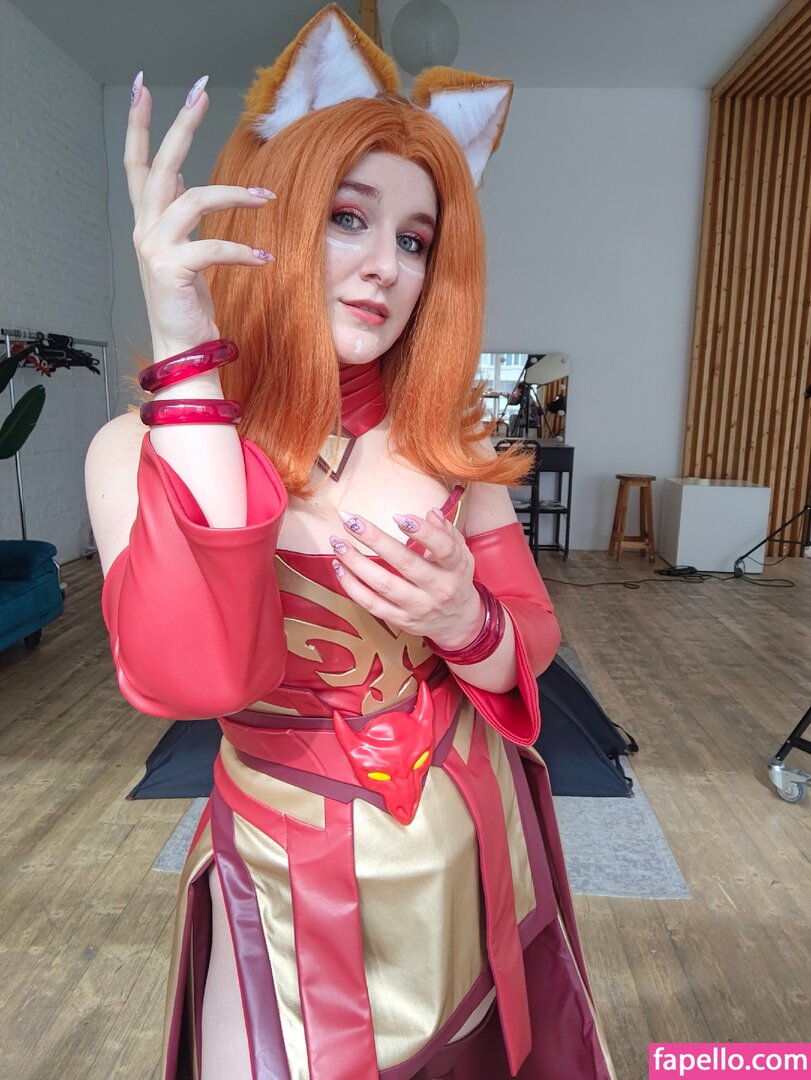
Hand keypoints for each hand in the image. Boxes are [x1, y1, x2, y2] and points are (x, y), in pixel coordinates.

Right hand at [124, 73, 275, 359]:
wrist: (182, 349)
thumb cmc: (188, 304)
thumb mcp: (185, 253)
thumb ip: (183, 219)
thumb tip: (190, 186)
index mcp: (149, 222)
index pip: (139, 165)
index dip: (141, 126)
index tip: (145, 88)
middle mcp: (146, 230)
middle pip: (159, 166)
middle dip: (180, 126)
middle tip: (201, 94)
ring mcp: (155, 249)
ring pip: (192, 200)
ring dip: (234, 194)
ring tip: (268, 197)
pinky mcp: (172, 271)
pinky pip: (211, 247)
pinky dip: (241, 249)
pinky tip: (264, 256)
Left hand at [329, 509, 483, 647]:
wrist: (458, 622)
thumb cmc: (455, 579)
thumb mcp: (461, 554)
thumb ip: (447, 532)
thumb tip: (430, 513)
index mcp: (455, 569)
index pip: (443, 549)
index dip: (422, 532)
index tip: (398, 516)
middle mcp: (438, 589)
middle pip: (405, 563)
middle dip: (375, 539)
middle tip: (350, 520)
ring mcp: (418, 607)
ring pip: (383, 584)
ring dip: (356, 562)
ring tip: (338, 542)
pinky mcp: (401, 620)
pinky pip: (371, 604)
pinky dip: (352, 586)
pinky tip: (340, 567)